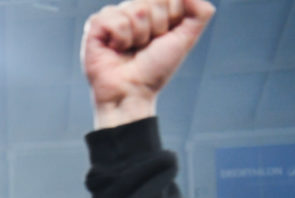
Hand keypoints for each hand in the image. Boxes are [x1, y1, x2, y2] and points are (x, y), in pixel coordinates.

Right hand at [82, 0, 215, 128]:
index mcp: (153, 11)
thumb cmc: (156, 69)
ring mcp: (113, 17)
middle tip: (145, 47)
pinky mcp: (95, 27)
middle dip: (155, 28)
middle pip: (153, 1)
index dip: (171, 18)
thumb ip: (200, 12)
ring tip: (130, 50)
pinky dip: (120, 38)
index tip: (163, 38)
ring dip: (138, 36)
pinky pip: (113, 17)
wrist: (133, 91)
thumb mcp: (185, 39)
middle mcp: (133, 10)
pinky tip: (115, 49)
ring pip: (135, 8)